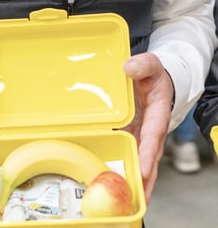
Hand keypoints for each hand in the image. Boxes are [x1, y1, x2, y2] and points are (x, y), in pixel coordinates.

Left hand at [122, 52, 172, 201]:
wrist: (153, 79)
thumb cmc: (153, 76)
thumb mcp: (151, 65)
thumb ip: (143, 65)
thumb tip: (129, 68)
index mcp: (156, 116)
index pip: (152, 138)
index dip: (147, 154)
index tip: (143, 171)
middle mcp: (149, 131)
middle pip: (148, 159)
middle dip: (144, 180)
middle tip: (139, 200)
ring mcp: (139, 135)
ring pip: (136, 160)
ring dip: (133, 180)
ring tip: (126, 201)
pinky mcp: (130, 136)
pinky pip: (125, 152)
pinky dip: (120, 166)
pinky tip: (110, 180)